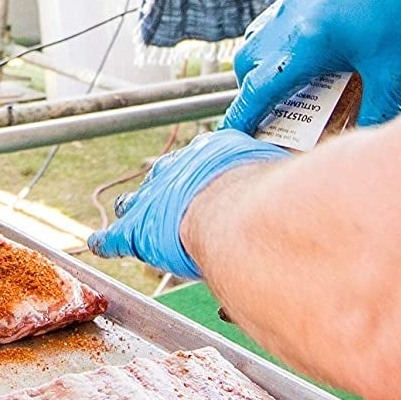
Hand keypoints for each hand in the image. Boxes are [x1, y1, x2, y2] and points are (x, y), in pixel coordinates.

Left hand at [87, 130, 288, 277]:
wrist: (235, 216)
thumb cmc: (263, 199)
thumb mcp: (274, 178)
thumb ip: (278, 182)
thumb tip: (303, 184)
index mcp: (208, 155)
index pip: (197, 164)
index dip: (197, 177)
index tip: (200, 182)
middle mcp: (176, 171)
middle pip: (163, 177)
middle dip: (163, 188)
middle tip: (166, 198)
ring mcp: (152, 200)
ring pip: (137, 201)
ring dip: (135, 208)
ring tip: (129, 211)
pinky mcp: (136, 232)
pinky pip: (115, 238)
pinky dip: (107, 243)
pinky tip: (98, 244)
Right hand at [222, 0, 400, 132]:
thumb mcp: (400, 74)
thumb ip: (379, 113)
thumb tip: (367, 139)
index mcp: (306, 43)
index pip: (259, 88)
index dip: (243, 115)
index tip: (232, 133)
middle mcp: (292, 17)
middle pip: (248, 60)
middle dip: (252, 87)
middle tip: (272, 106)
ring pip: (261, 33)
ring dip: (267, 58)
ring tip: (295, 74)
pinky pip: (283, 13)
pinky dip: (287, 35)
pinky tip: (320, 41)